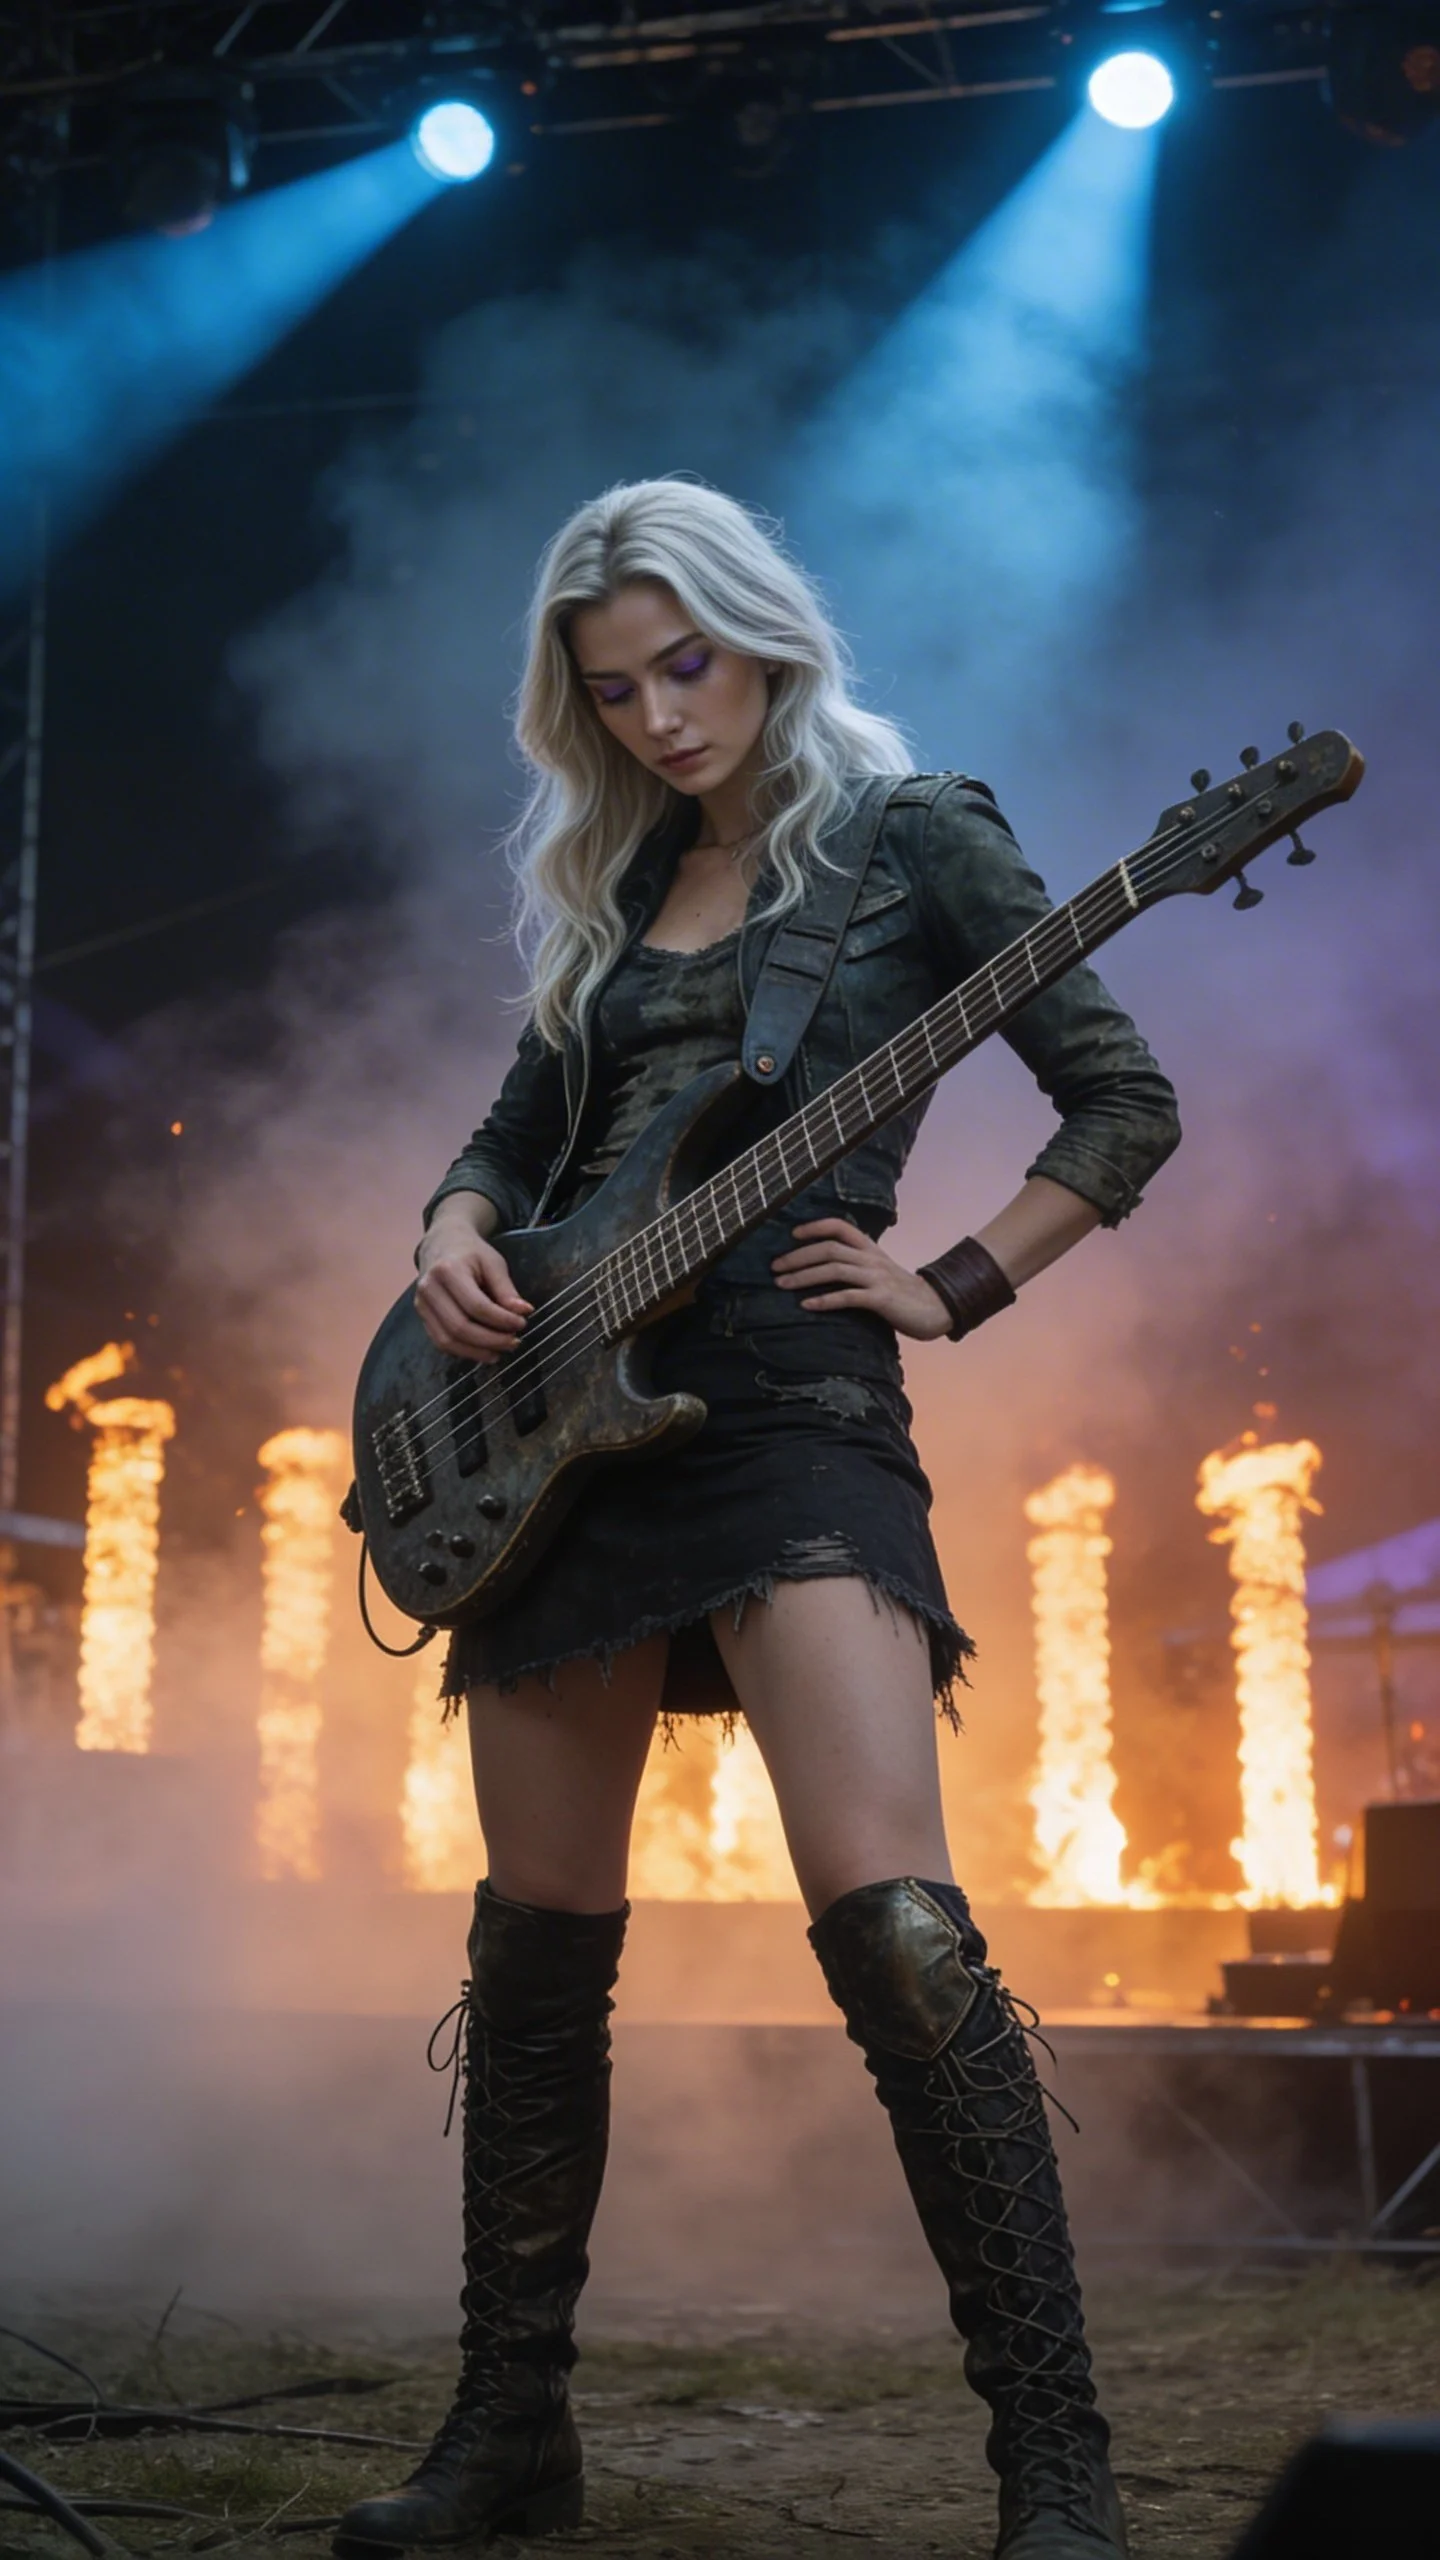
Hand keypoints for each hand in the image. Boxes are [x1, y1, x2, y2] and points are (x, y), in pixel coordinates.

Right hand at [414, 1227, 532, 1361]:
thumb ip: (506, 1290)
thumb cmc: (471, 1253)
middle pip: (460, 1327)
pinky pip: (441, 1342)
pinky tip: (484, 1351)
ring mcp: (421, 1304)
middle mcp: (429, 1289)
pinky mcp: (422, 1316)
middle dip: (491, 1340)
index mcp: (448, 1270)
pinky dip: (464, 1351)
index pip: (476, 1306)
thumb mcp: (493, 1263)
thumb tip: (523, 1312)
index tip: (522, 1323)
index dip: (501, 1320)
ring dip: (477, 1351)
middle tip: (514, 1342)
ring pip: (447, 1340)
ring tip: (500, 1351)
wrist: (442, 1244)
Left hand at [772, 1219, 952, 1340]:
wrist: (936, 1308)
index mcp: (870, 1248)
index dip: (814, 1227)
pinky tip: (806, 1305)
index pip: (839, 1226)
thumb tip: (825, 1263)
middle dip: (797, 1256)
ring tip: (782, 1284)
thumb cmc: (901, 1292)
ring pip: (834, 1270)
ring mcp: (877, 1278)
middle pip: (829, 1248)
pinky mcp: (881, 1299)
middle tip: (774, 1267)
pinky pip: (848, 1297)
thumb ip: (857, 1263)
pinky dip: (824, 1300)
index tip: (792, 1235)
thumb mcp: (879, 1270)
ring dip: (804, 1276)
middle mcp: (871, 1259)